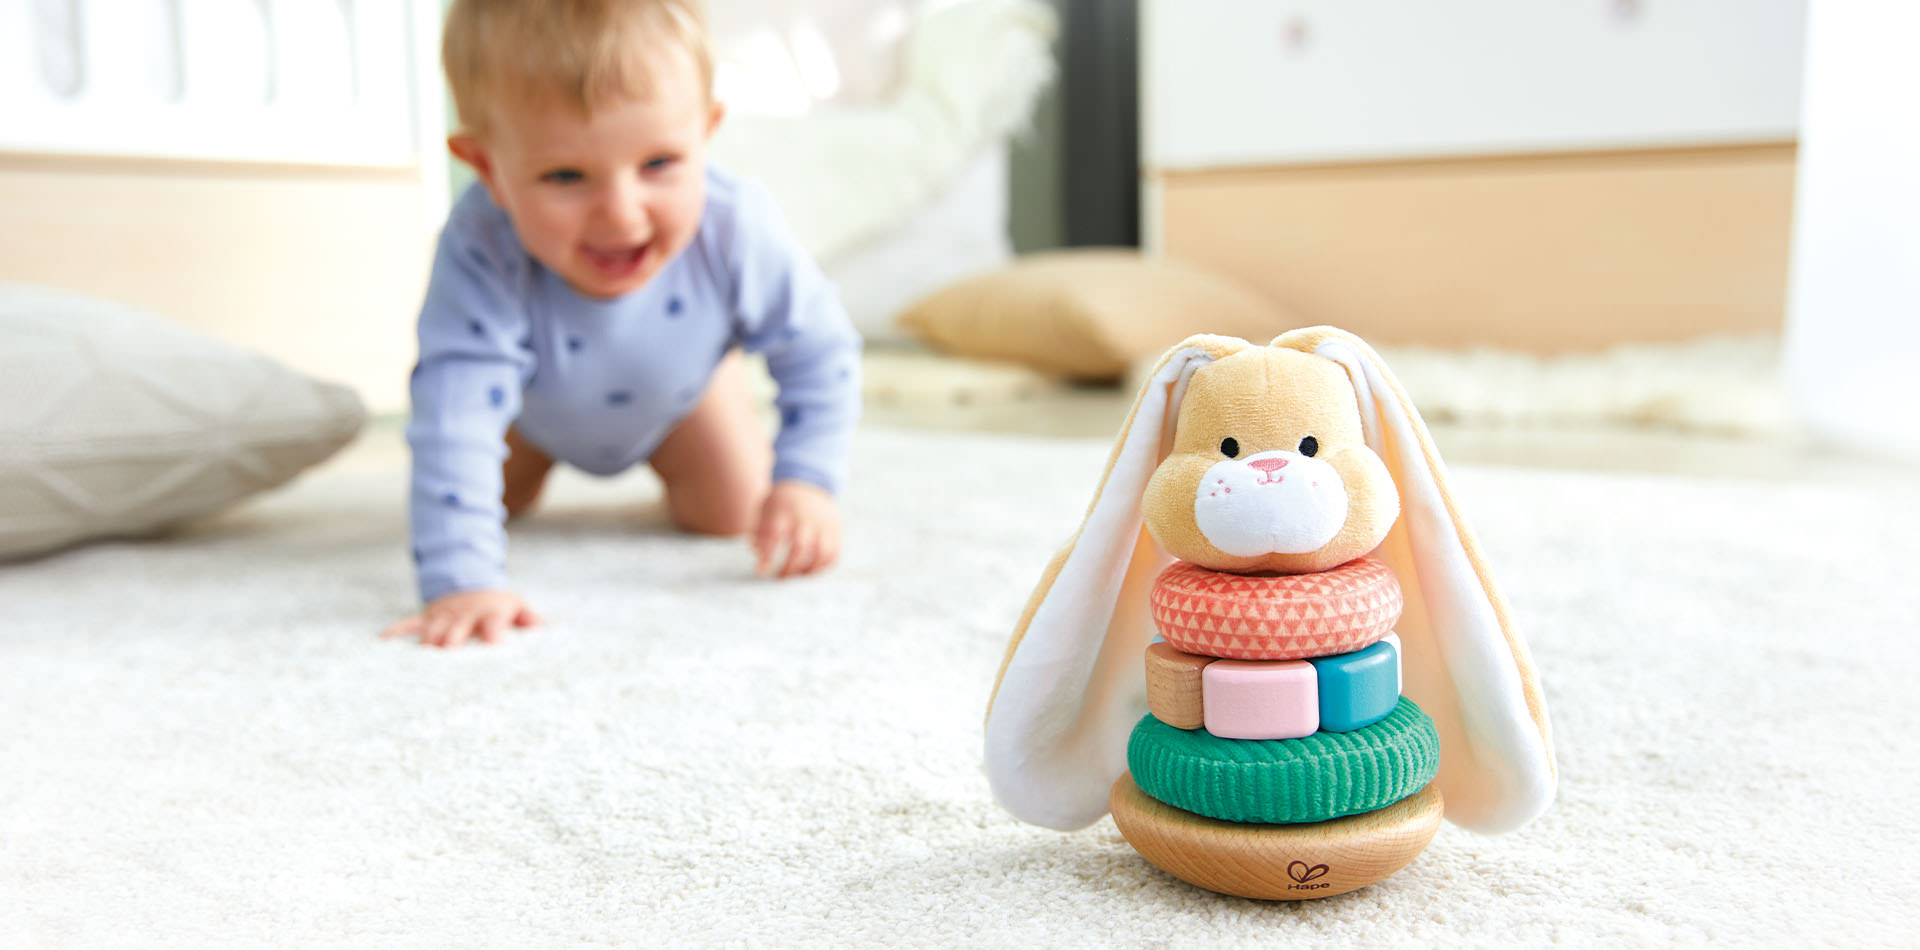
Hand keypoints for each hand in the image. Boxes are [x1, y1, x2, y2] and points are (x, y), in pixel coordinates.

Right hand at [381, 589, 542, 648]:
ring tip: (415, 666)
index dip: (493, 635)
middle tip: (447, 659)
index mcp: (491, 612)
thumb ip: (532, 621)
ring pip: (432, 630)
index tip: (492, 650)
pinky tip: (381, 644)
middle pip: (457, 630)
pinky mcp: (426, 617)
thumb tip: (547, 633)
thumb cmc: (499, 605)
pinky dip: (394, 633)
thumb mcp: (518, 607)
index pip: (493, 625)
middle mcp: (465, 614)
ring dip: (426, 645)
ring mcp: (443, 615)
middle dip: (452, 643)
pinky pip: (407, 624)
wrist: (471, 579)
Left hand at [752, 481, 841, 578]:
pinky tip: (809, 571)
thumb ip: (760, 533)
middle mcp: (806, 516)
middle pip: (800, 546)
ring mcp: (824, 523)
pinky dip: (822, 567)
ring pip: (821, 552)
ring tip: (795, 577)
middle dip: (788, 567)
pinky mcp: (836, 530)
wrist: (808, 482)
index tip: (761, 570)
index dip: (768, 554)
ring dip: (807, 570)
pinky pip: (833, 554)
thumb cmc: (781, 503)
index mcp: (784, 509)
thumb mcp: (765, 510)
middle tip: (778, 577)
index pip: (775, 533)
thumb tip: (759, 557)